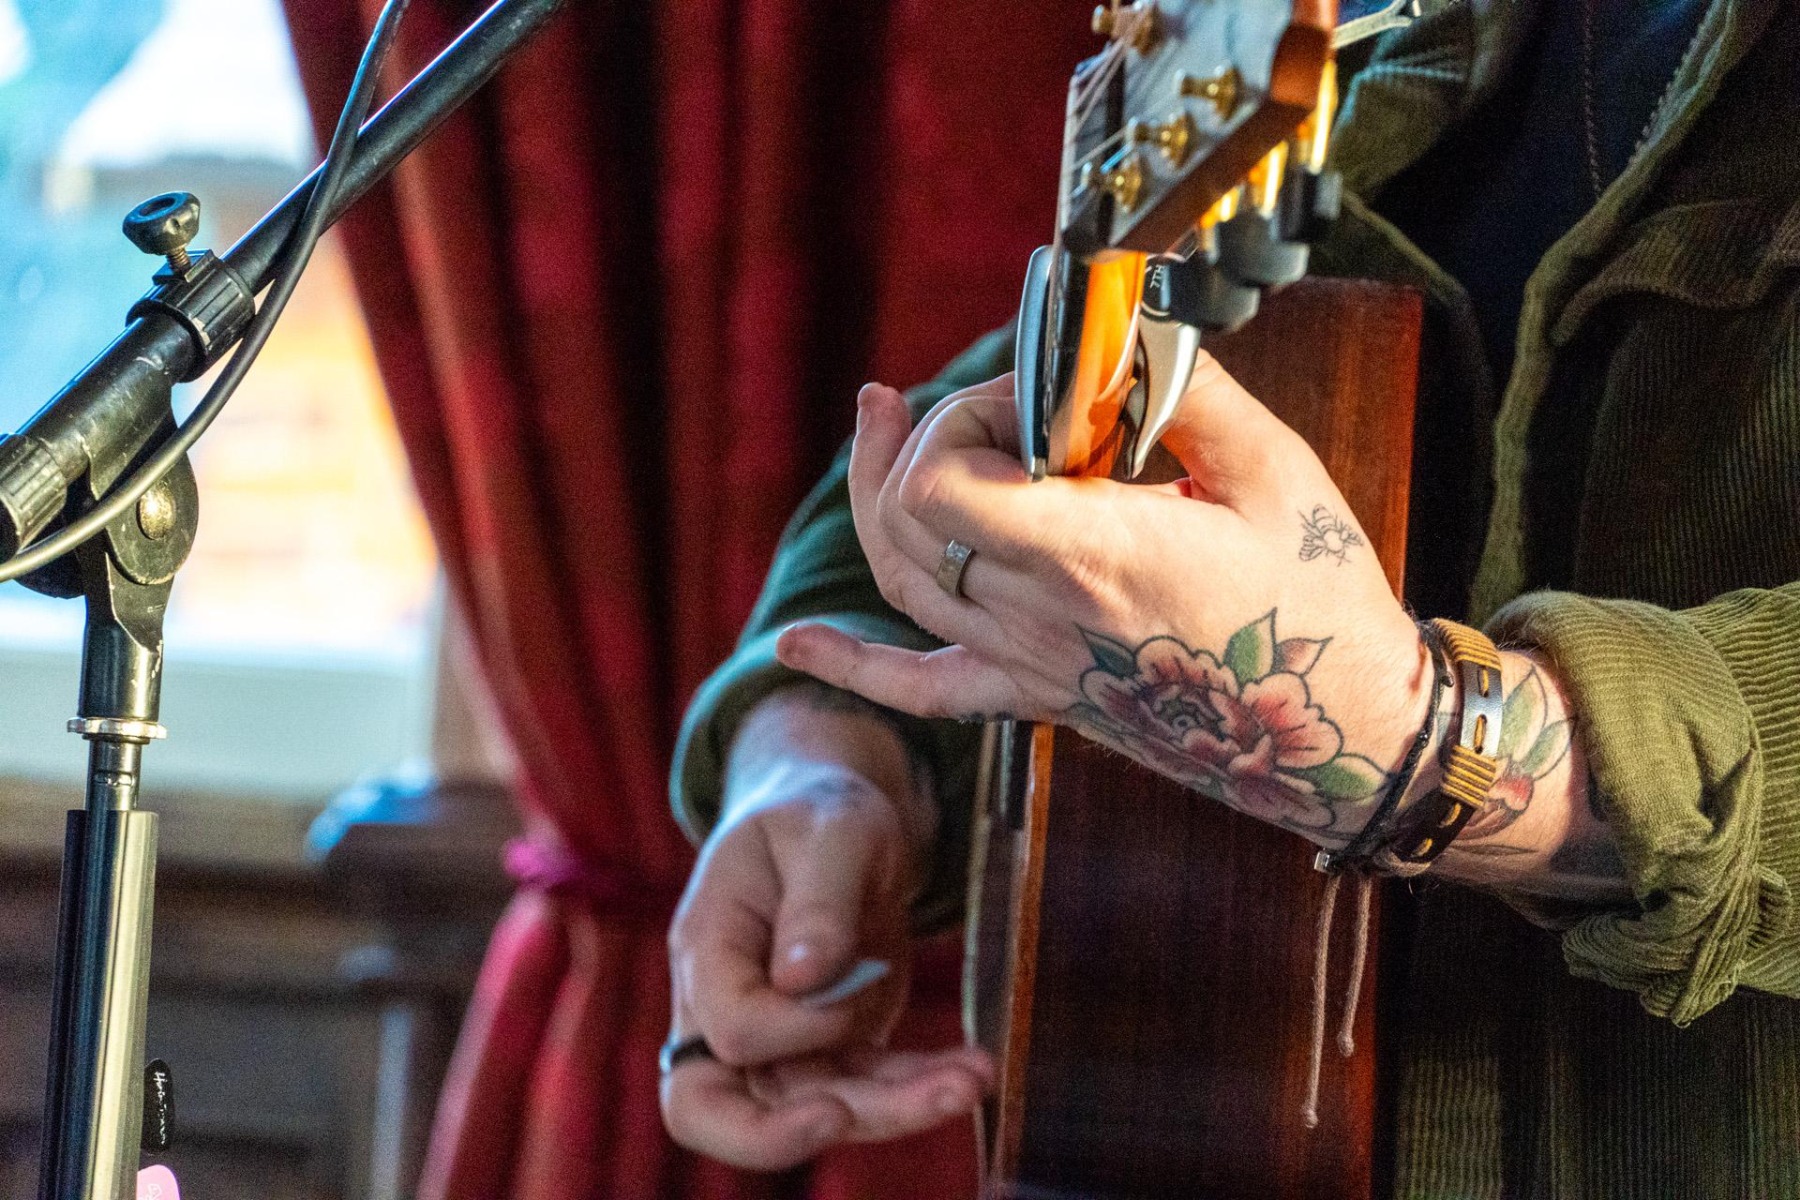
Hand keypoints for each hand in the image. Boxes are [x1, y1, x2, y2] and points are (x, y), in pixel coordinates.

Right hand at [661, 687, 992, 1169]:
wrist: (840, 824)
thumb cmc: (819, 812)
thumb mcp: (830, 829)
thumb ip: (816, 900)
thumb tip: (804, 980)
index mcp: (708, 947)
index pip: (731, 1028)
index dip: (791, 1027)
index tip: (845, 989)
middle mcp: (727, 1007)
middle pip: (724, 1109)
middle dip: (790, 1133)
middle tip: (850, 1119)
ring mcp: (779, 1037)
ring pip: (814, 1108)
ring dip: (893, 1109)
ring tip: (971, 1081)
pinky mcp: (832, 1046)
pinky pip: (868, 1089)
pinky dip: (919, 1088)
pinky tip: (972, 1071)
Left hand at [776, 361, 1431, 843]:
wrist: (1339, 737)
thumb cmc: (1319, 602)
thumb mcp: (1273, 470)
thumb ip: (1185, 389)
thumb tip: (1122, 326)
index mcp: (1091, 555)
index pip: (943, 480)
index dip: (961, 414)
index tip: (1031, 393)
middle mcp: (1038, 616)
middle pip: (907, 515)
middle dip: (921, 432)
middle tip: (961, 390)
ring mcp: (1027, 664)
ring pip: (898, 578)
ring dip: (870, 493)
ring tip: (878, 421)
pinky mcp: (1035, 697)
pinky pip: (919, 690)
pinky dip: (851, 666)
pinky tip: (797, 647)